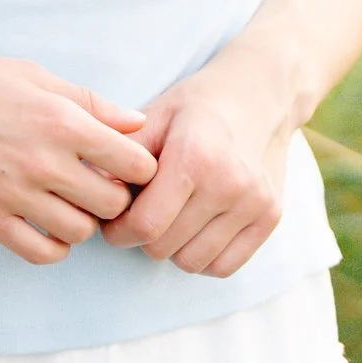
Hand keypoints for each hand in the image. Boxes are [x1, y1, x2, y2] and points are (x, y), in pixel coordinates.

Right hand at [0, 39, 159, 265]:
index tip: (124, 161)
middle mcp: (42, 161)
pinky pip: (40, 252)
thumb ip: (88, 100)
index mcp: (60, 119)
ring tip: (67, 200)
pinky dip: (53, 245)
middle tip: (97, 182)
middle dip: (114, 194)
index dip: (138, 164)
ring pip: (81, 231)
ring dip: (83, 219)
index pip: (135, 163)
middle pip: (114, 203)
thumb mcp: (30, 73)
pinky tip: (45, 223)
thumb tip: (135, 123)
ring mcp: (12, 194)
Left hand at [98, 54, 295, 276]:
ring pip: (192, 263)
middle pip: (164, 248)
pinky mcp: (271, 218)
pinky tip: (194, 229)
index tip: (112, 221)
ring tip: (168, 219)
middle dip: (141, 237)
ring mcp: (255, 204)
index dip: (117, 231)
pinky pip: (224, 267)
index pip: (145, 225)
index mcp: (194, 157)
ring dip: (172, 248)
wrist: (258, 95)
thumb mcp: (153, 116)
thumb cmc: (196, 106)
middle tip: (138, 215)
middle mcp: (229, 184)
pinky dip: (203, 257)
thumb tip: (91, 191)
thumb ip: (121, 156)